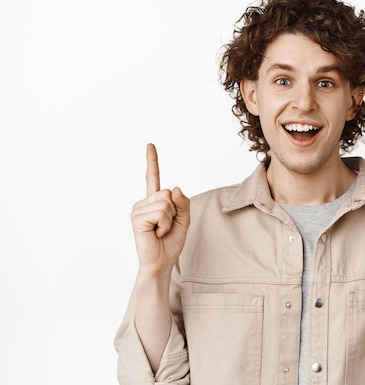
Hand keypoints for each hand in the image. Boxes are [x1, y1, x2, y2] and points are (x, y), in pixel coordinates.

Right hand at [130, 143, 189, 276]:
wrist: (161, 263)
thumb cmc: (170, 243)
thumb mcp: (184, 221)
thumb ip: (183, 203)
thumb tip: (175, 188)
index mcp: (154, 202)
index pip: (152, 178)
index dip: (152, 161)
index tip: (150, 145)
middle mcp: (143, 203)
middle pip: (169, 194)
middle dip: (175, 212)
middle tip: (165, 228)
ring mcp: (138, 210)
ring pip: (166, 203)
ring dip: (169, 220)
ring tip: (159, 231)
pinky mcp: (137, 218)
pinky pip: (161, 212)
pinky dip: (164, 224)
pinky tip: (155, 234)